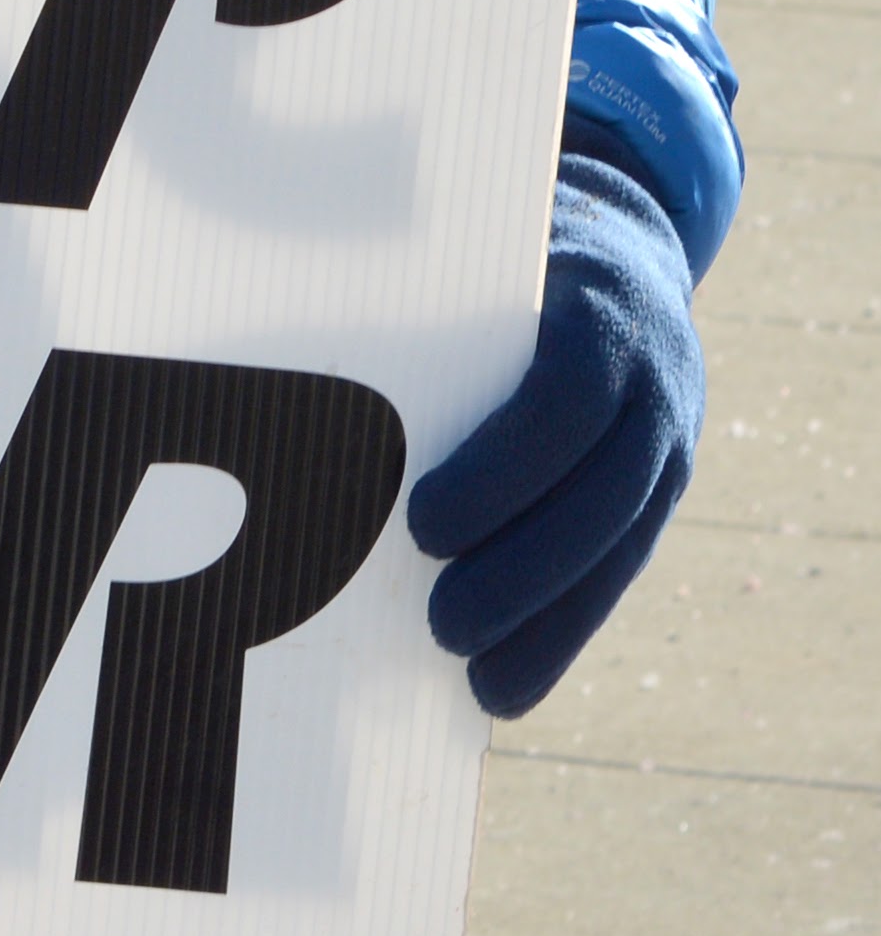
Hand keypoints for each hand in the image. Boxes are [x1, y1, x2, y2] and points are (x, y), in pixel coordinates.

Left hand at [411, 148, 701, 716]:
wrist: (624, 250)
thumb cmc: (498, 255)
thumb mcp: (466, 248)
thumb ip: (400, 287)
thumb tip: (264, 326)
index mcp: (599, 313)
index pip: (564, 402)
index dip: (500, 471)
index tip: (422, 525)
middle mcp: (654, 383)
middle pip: (601, 498)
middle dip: (522, 573)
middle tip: (440, 627)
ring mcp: (671, 441)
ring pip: (619, 550)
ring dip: (549, 625)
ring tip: (477, 682)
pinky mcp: (660, 492)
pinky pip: (620, 571)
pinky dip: (564, 632)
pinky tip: (510, 687)